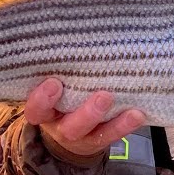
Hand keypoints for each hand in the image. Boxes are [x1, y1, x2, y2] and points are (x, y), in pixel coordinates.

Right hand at [24, 78, 145, 157]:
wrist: (68, 131)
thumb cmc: (58, 95)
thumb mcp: (50, 86)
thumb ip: (56, 70)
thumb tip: (68, 35)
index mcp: (44, 113)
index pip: (36, 110)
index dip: (42, 100)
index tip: (54, 82)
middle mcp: (61, 128)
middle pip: (70, 128)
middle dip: (86, 113)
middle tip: (103, 96)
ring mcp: (83, 137)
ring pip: (95, 135)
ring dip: (113, 122)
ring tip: (128, 108)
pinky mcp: (101, 139)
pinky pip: (113, 135)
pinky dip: (126, 125)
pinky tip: (137, 114)